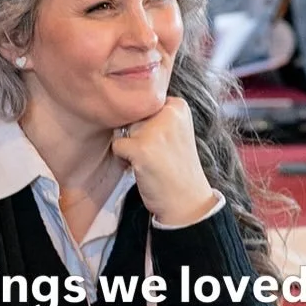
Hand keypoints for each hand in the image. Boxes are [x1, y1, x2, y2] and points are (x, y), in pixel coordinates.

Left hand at [112, 96, 216, 225]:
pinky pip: (117, 146)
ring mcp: (154, 130)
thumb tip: (119, 112)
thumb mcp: (174, 132)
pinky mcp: (141, 148)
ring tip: (150, 162)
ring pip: (124, 130)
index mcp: (178, 106)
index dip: (146, 124)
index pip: (144, 103)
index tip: (162, 142)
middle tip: (156, 155)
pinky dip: (124, 160)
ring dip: (130, 147)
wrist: (187, 201)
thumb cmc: (177, 168)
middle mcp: (168, 113)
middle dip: (137, 136)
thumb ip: (154, 116)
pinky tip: (142, 168)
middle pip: (133, 116)